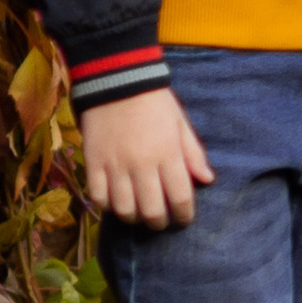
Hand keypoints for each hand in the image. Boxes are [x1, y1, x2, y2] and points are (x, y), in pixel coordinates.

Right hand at [81, 86, 212, 228]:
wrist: (117, 79)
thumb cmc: (154, 101)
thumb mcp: (180, 123)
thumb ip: (193, 153)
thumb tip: (207, 180)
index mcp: (168, 154)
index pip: (180, 198)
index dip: (184, 215)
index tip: (184, 219)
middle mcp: (142, 164)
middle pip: (152, 210)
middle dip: (159, 223)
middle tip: (161, 222)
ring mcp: (115, 165)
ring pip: (124, 209)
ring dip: (133, 218)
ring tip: (138, 214)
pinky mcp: (93, 162)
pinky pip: (98, 197)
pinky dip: (107, 205)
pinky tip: (114, 202)